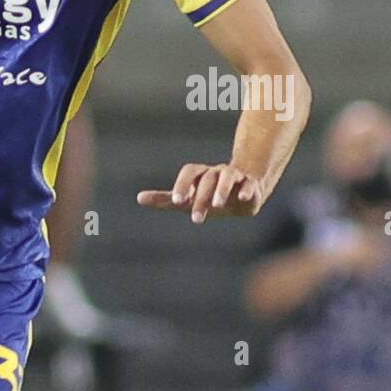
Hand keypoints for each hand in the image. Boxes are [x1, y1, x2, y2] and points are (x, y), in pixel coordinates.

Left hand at [137, 163, 263, 223]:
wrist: (241, 197)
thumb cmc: (208, 198)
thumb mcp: (187, 200)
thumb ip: (164, 199)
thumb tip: (139, 198)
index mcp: (200, 175)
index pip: (190, 172)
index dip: (183, 184)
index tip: (177, 200)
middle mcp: (216, 172)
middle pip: (208, 178)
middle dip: (201, 197)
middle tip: (195, 218)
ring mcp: (235, 177)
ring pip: (228, 177)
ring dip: (221, 190)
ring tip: (217, 206)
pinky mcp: (251, 186)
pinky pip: (249, 184)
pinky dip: (246, 190)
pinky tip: (242, 198)